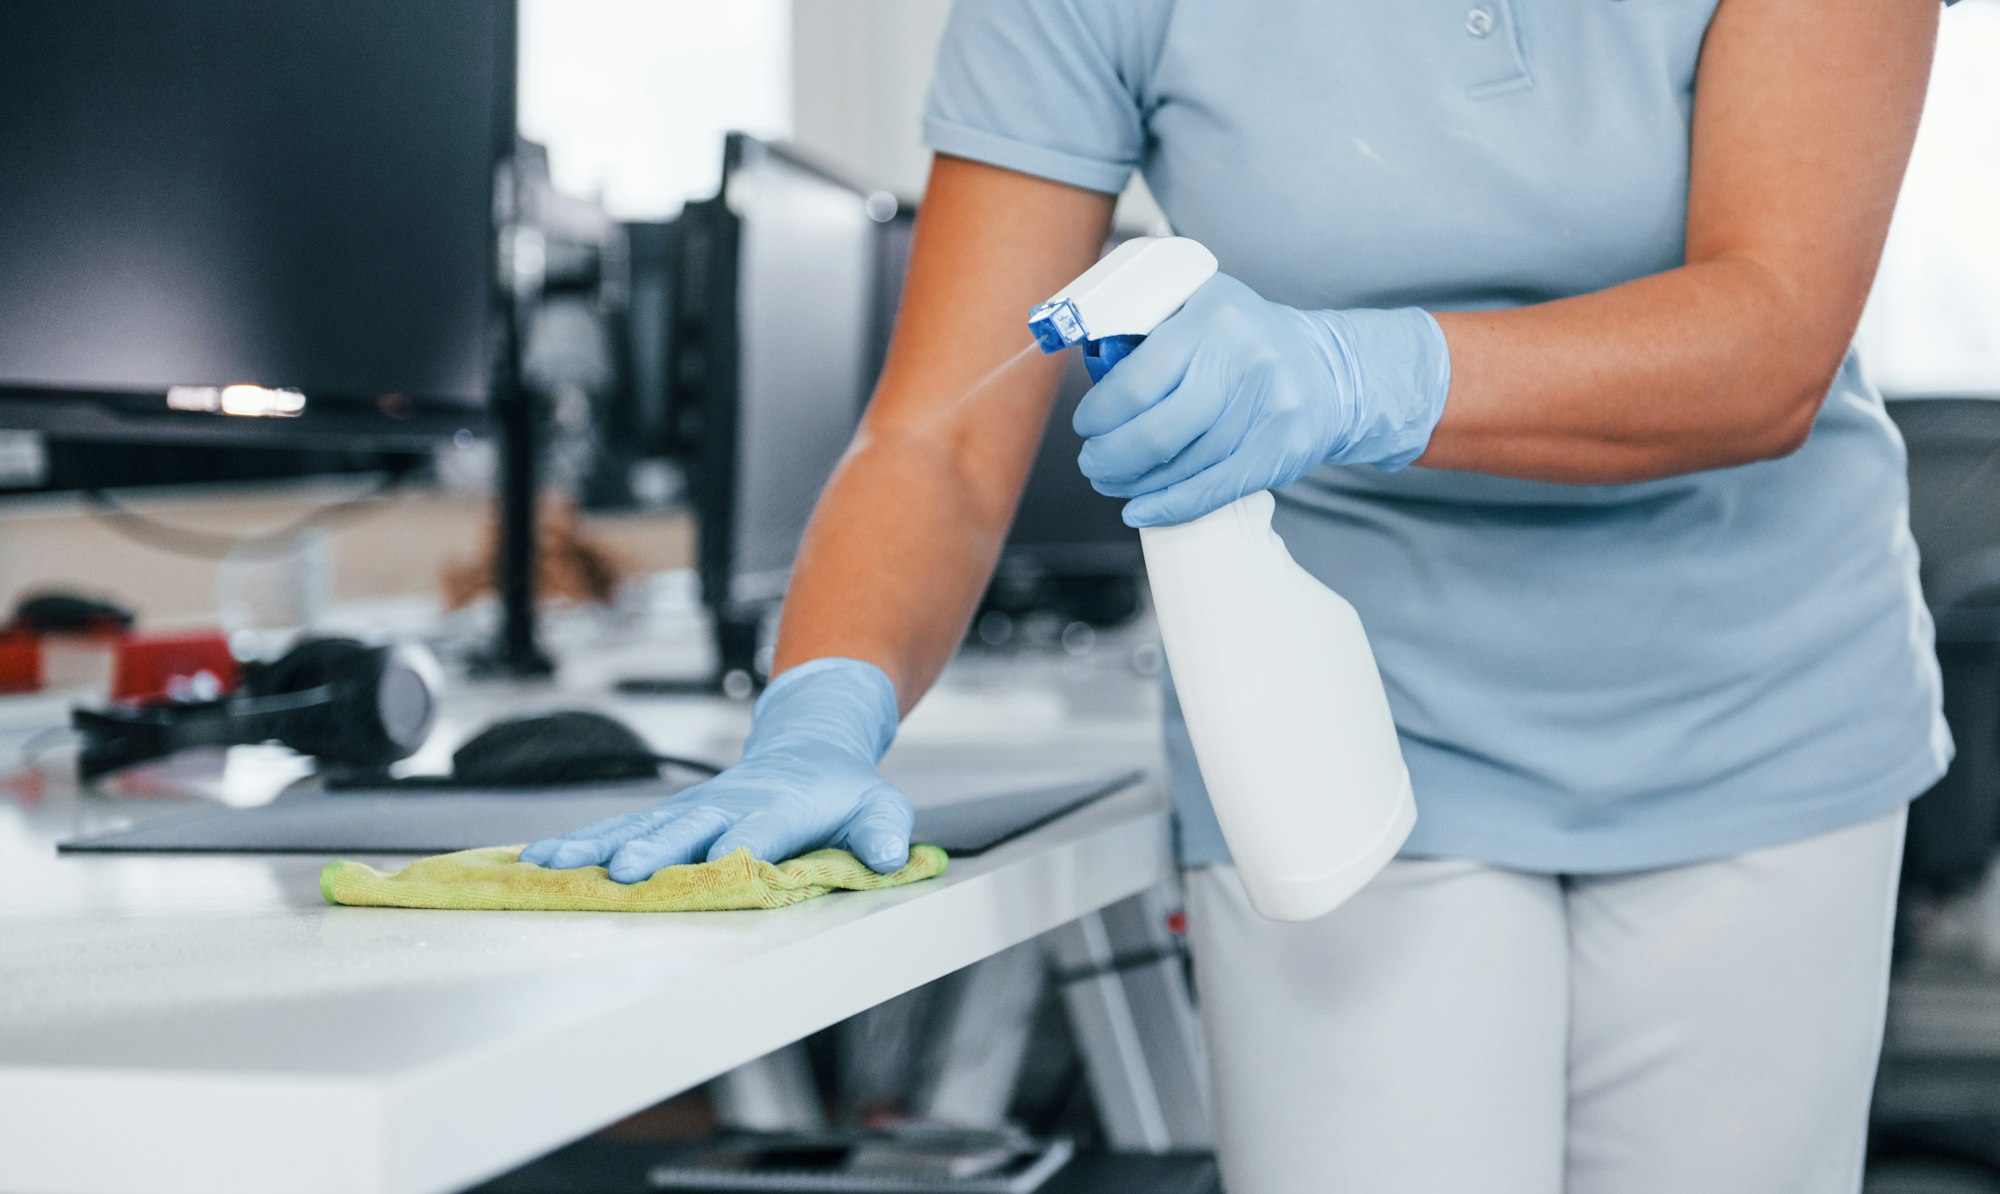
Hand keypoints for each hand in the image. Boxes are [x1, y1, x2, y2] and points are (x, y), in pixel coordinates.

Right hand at [519, 658, 913, 882]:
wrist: (808, 746)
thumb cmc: (844, 790)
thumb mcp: (880, 805)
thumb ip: (885, 830)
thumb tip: (892, 854)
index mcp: (780, 807)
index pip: (761, 829)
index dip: (742, 847)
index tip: (720, 865)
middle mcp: (727, 806)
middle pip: (686, 830)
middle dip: (655, 851)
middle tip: (626, 874)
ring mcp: (691, 811)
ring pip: (637, 828)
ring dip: (595, 849)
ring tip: (551, 868)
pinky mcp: (668, 819)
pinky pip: (618, 831)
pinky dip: (578, 846)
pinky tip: (535, 861)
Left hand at [1072, 274, 1449, 526]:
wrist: (1329, 368)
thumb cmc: (1244, 342)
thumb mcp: (1198, 309)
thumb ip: (1147, 328)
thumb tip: (1087, 372)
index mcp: (1211, 315)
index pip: (1134, 383)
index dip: (1098, 416)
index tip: (1086, 426)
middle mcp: (1244, 356)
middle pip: (1154, 432)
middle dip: (1108, 457)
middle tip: (1093, 462)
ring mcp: (1270, 405)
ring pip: (1182, 465)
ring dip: (1134, 483)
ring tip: (1113, 481)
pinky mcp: (1283, 448)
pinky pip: (1213, 489)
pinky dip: (1169, 506)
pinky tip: (1141, 510)